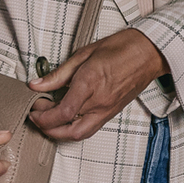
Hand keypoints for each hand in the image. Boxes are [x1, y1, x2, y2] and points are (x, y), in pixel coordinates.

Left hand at [27, 28, 166, 141]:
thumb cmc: (121, 48)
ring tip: (49, 118)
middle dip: (47, 128)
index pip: (63, 112)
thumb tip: (37, 83)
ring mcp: (107, 110)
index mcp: (90, 83)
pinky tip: (66, 117)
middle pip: (68, 130)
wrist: (149, 53)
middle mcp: (100, 101)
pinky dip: (73, 129)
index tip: (34, 107)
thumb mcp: (83, 54)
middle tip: (37, 114)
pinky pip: (90, 129)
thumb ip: (58, 73)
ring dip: (59, 132)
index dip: (43, 115)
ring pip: (79, 134)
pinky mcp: (112, 113)